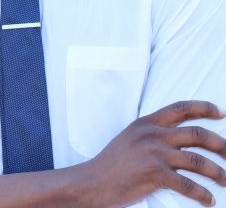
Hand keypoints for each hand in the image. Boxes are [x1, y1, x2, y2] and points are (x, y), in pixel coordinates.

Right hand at [84, 100, 225, 206]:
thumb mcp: (131, 138)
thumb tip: (180, 140)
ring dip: (218, 173)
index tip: (221, 112)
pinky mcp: (155, 174)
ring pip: (198, 160)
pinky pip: (188, 184)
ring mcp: (154, 154)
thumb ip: (153, 135)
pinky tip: (209, 199)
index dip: (204, 108)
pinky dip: (203, 194)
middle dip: (221, 145)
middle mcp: (152, 135)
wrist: (93, 181)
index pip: (181, 108)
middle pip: (198, 135)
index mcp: (146, 123)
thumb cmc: (113, 164)